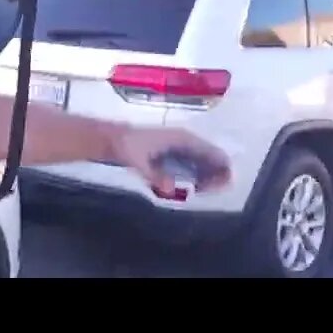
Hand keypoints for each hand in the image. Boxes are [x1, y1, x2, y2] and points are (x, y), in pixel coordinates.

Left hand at [111, 126, 231, 196]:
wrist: (111, 139)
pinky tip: (189, 187)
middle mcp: (188, 141)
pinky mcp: (175, 154)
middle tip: (202, 193)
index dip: (221, 173)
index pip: (216, 155)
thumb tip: (170, 189)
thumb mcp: (138, 161)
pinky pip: (195, 166)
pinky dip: (197, 177)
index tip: (209, 190)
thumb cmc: (125, 146)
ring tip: (196, 191)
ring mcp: (182, 146)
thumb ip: (155, 175)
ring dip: (207, 179)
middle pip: (215, 160)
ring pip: (206, 163)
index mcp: (184, 139)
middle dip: (216, 178)